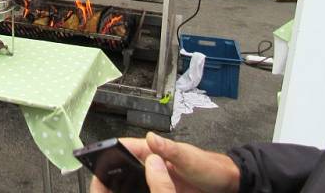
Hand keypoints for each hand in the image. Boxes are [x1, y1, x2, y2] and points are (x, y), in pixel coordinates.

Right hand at [89, 133, 239, 192]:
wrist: (225, 186)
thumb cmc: (209, 167)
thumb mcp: (188, 158)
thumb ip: (170, 149)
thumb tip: (150, 137)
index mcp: (155, 151)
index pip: (127, 147)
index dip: (111, 151)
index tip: (98, 158)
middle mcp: (152, 164)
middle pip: (125, 166)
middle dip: (112, 172)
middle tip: (102, 183)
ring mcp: (156, 179)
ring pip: (132, 181)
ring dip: (123, 185)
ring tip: (112, 190)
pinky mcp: (161, 191)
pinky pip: (144, 191)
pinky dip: (135, 192)